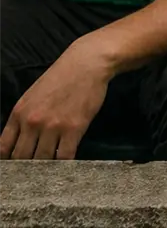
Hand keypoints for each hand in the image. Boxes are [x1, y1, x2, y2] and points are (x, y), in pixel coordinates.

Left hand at [0, 40, 111, 159]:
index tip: (14, 169)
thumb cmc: (61, 78)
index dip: (7, 163)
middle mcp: (32, 122)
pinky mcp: (74, 128)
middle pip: (22, 158)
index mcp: (18, 113)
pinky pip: (64, 156)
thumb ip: (23, 118)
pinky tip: (66, 164)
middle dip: (26, 168)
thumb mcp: (32, 96)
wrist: (86, 64)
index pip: (3, 148)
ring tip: (50, 171)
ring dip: (46, 168)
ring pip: (42, 160)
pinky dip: (64, 164)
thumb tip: (20, 141)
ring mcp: (53, 126)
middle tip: (34, 173)